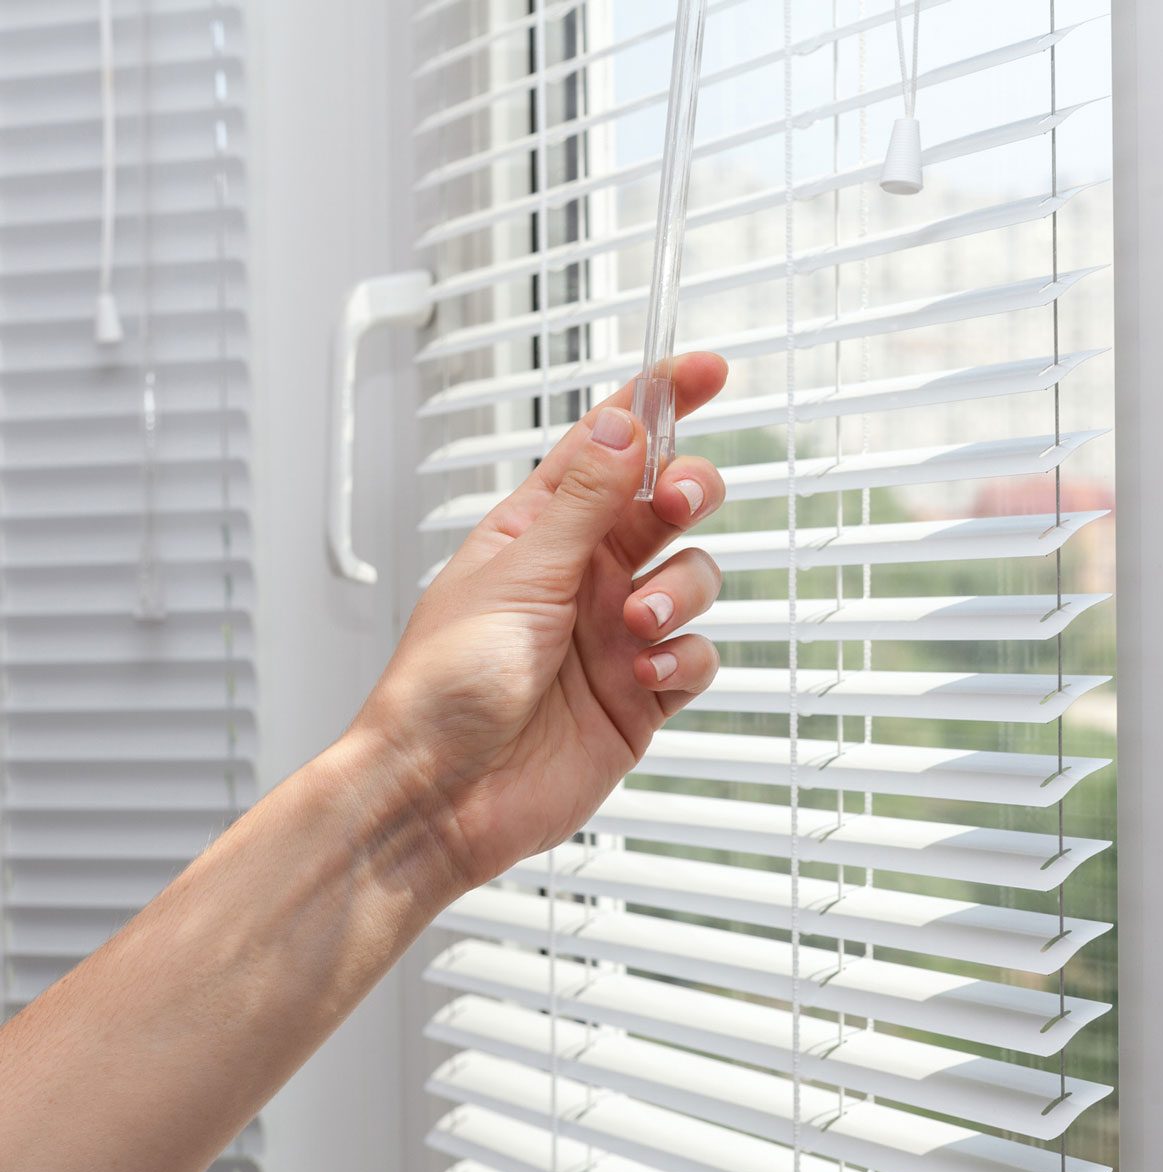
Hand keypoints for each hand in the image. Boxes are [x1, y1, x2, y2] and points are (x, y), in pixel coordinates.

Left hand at [352, 352, 728, 890]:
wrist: (441, 795)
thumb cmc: (446, 684)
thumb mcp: (516, 577)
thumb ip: (582, 505)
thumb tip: (622, 426)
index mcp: (540, 533)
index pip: (608, 449)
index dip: (658, 403)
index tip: (706, 370)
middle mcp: (584, 576)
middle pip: (665, 506)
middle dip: (686, 491)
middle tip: (678, 501)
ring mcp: (616, 634)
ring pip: (693, 577)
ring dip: (681, 589)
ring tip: (638, 621)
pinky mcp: (641, 694)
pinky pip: (695, 657)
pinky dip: (683, 659)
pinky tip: (645, 676)